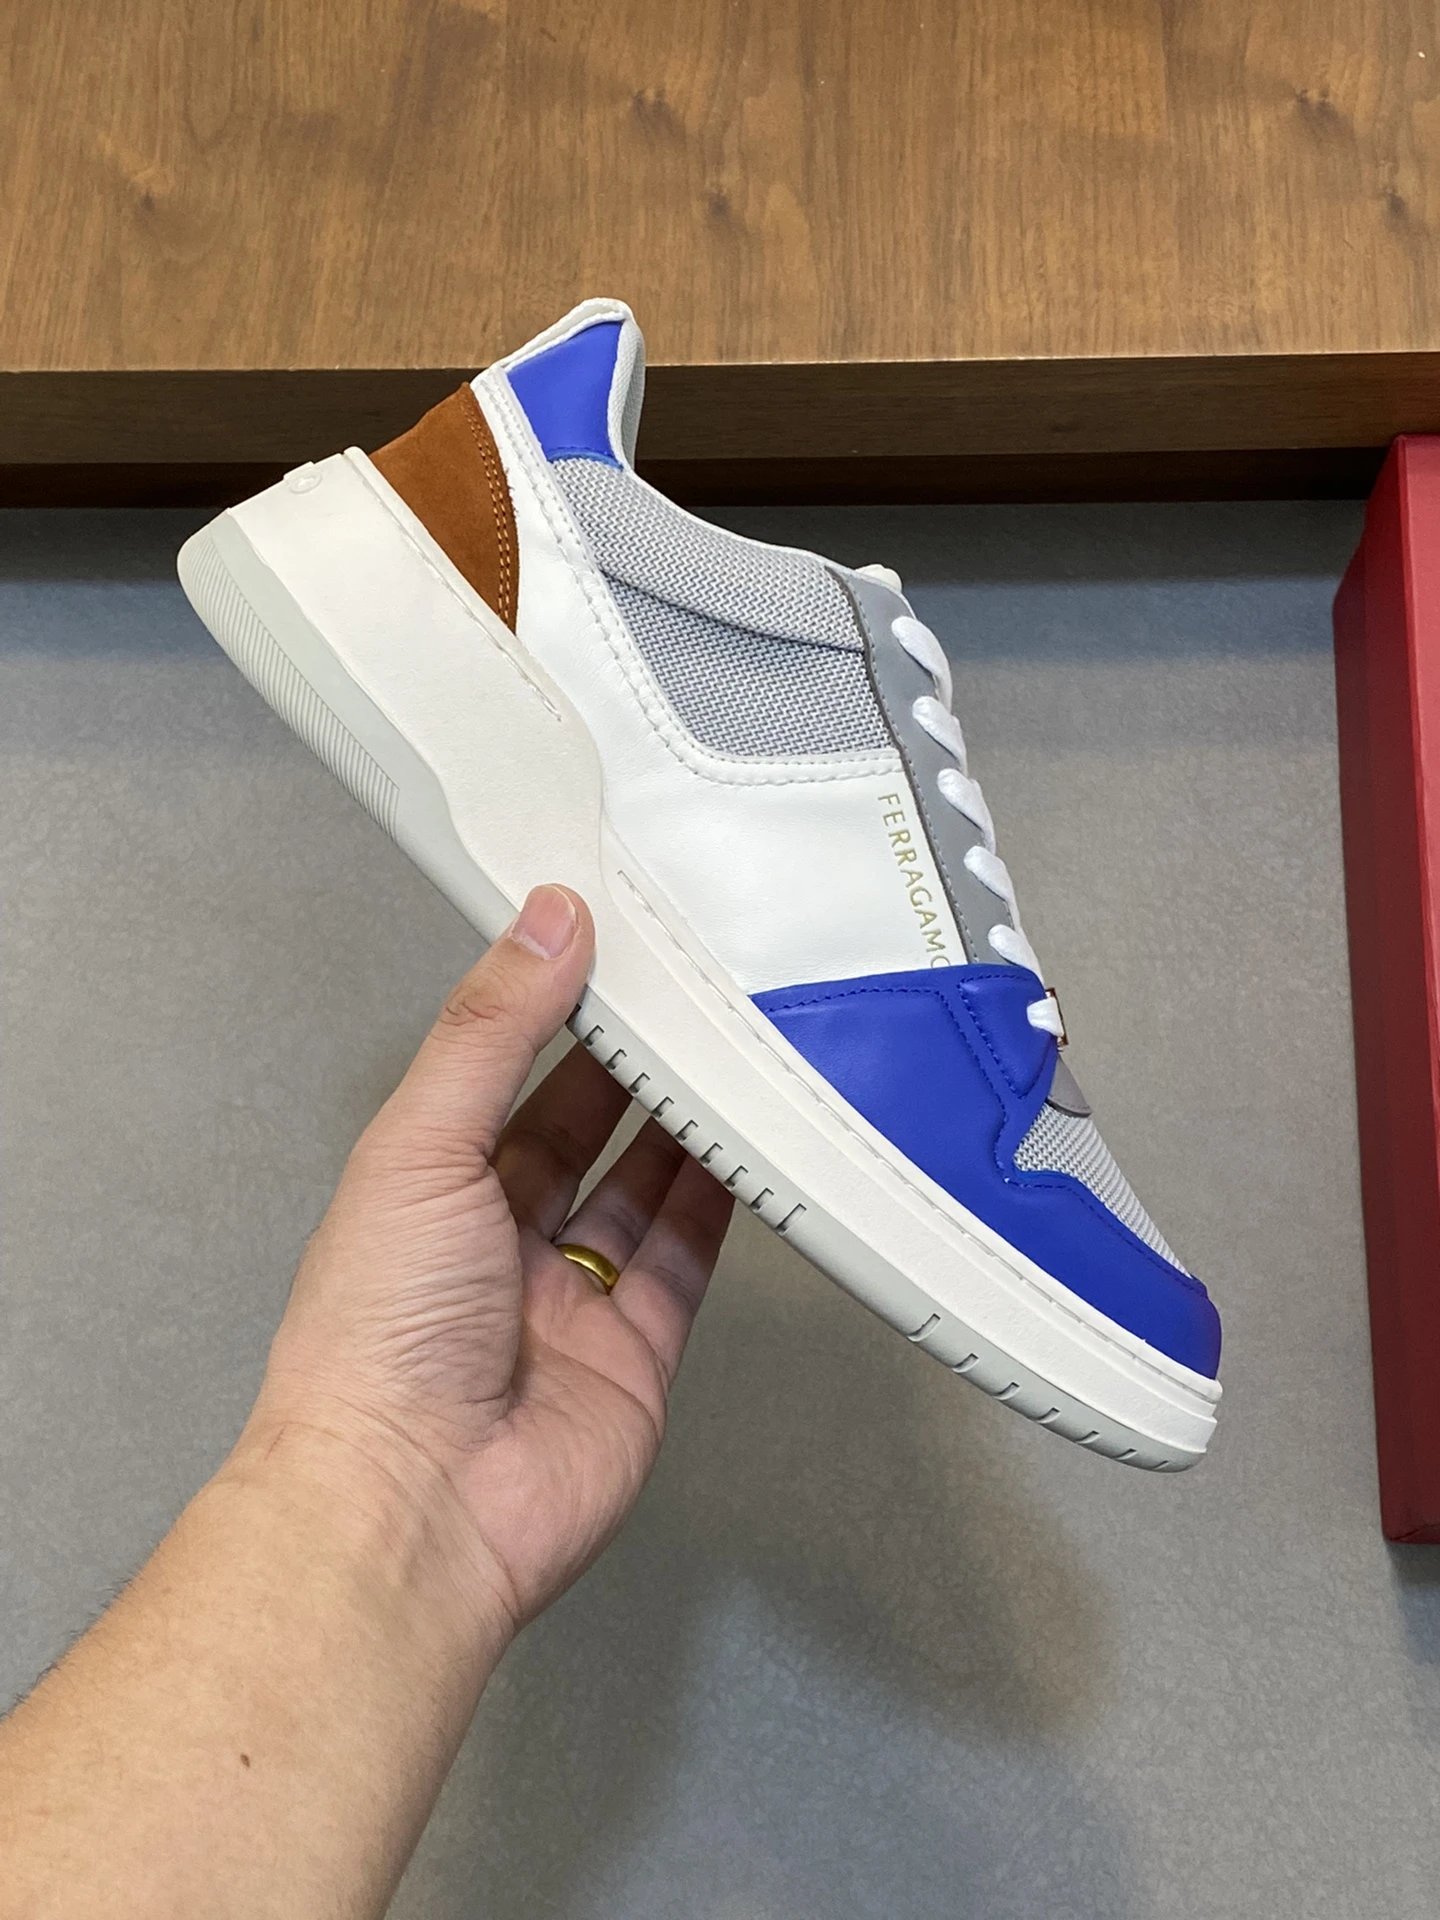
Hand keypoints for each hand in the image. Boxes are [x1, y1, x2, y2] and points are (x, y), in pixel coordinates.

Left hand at [238, 884, 733, 1642]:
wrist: (416, 1505)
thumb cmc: (376, 1340)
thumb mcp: (422, 1145)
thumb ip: (491, 1032)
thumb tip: (544, 924)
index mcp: (425, 1191)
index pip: (501, 1079)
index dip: (553, 1015)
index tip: (607, 950)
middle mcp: (493, 1246)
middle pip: (579, 1133)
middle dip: (630, 1068)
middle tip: (689, 998)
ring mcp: (567, 1305)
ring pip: (641, 1194)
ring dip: (684, 1128)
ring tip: (733, 1055)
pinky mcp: (634, 1357)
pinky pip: (686, 1264)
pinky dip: (720, 1208)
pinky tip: (747, 1154)